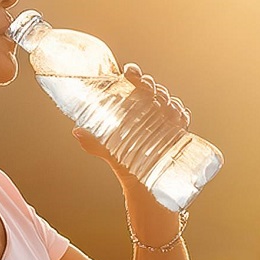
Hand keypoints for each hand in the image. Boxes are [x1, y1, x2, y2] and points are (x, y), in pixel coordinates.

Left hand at [72, 63, 188, 245]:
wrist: (144, 187)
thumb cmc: (126, 163)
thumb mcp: (109, 152)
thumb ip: (94, 143)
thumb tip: (76, 131)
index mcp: (133, 110)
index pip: (135, 86)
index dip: (134, 75)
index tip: (129, 72)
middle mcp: (151, 112)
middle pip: (154, 91)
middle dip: (152, 87)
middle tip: (147, 90)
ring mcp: (166, 123)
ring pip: (170, 103)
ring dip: (167, 100)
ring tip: (163, 105)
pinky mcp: (178, 135)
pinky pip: (183, 120)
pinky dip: (182, 116)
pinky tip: (179, 117)